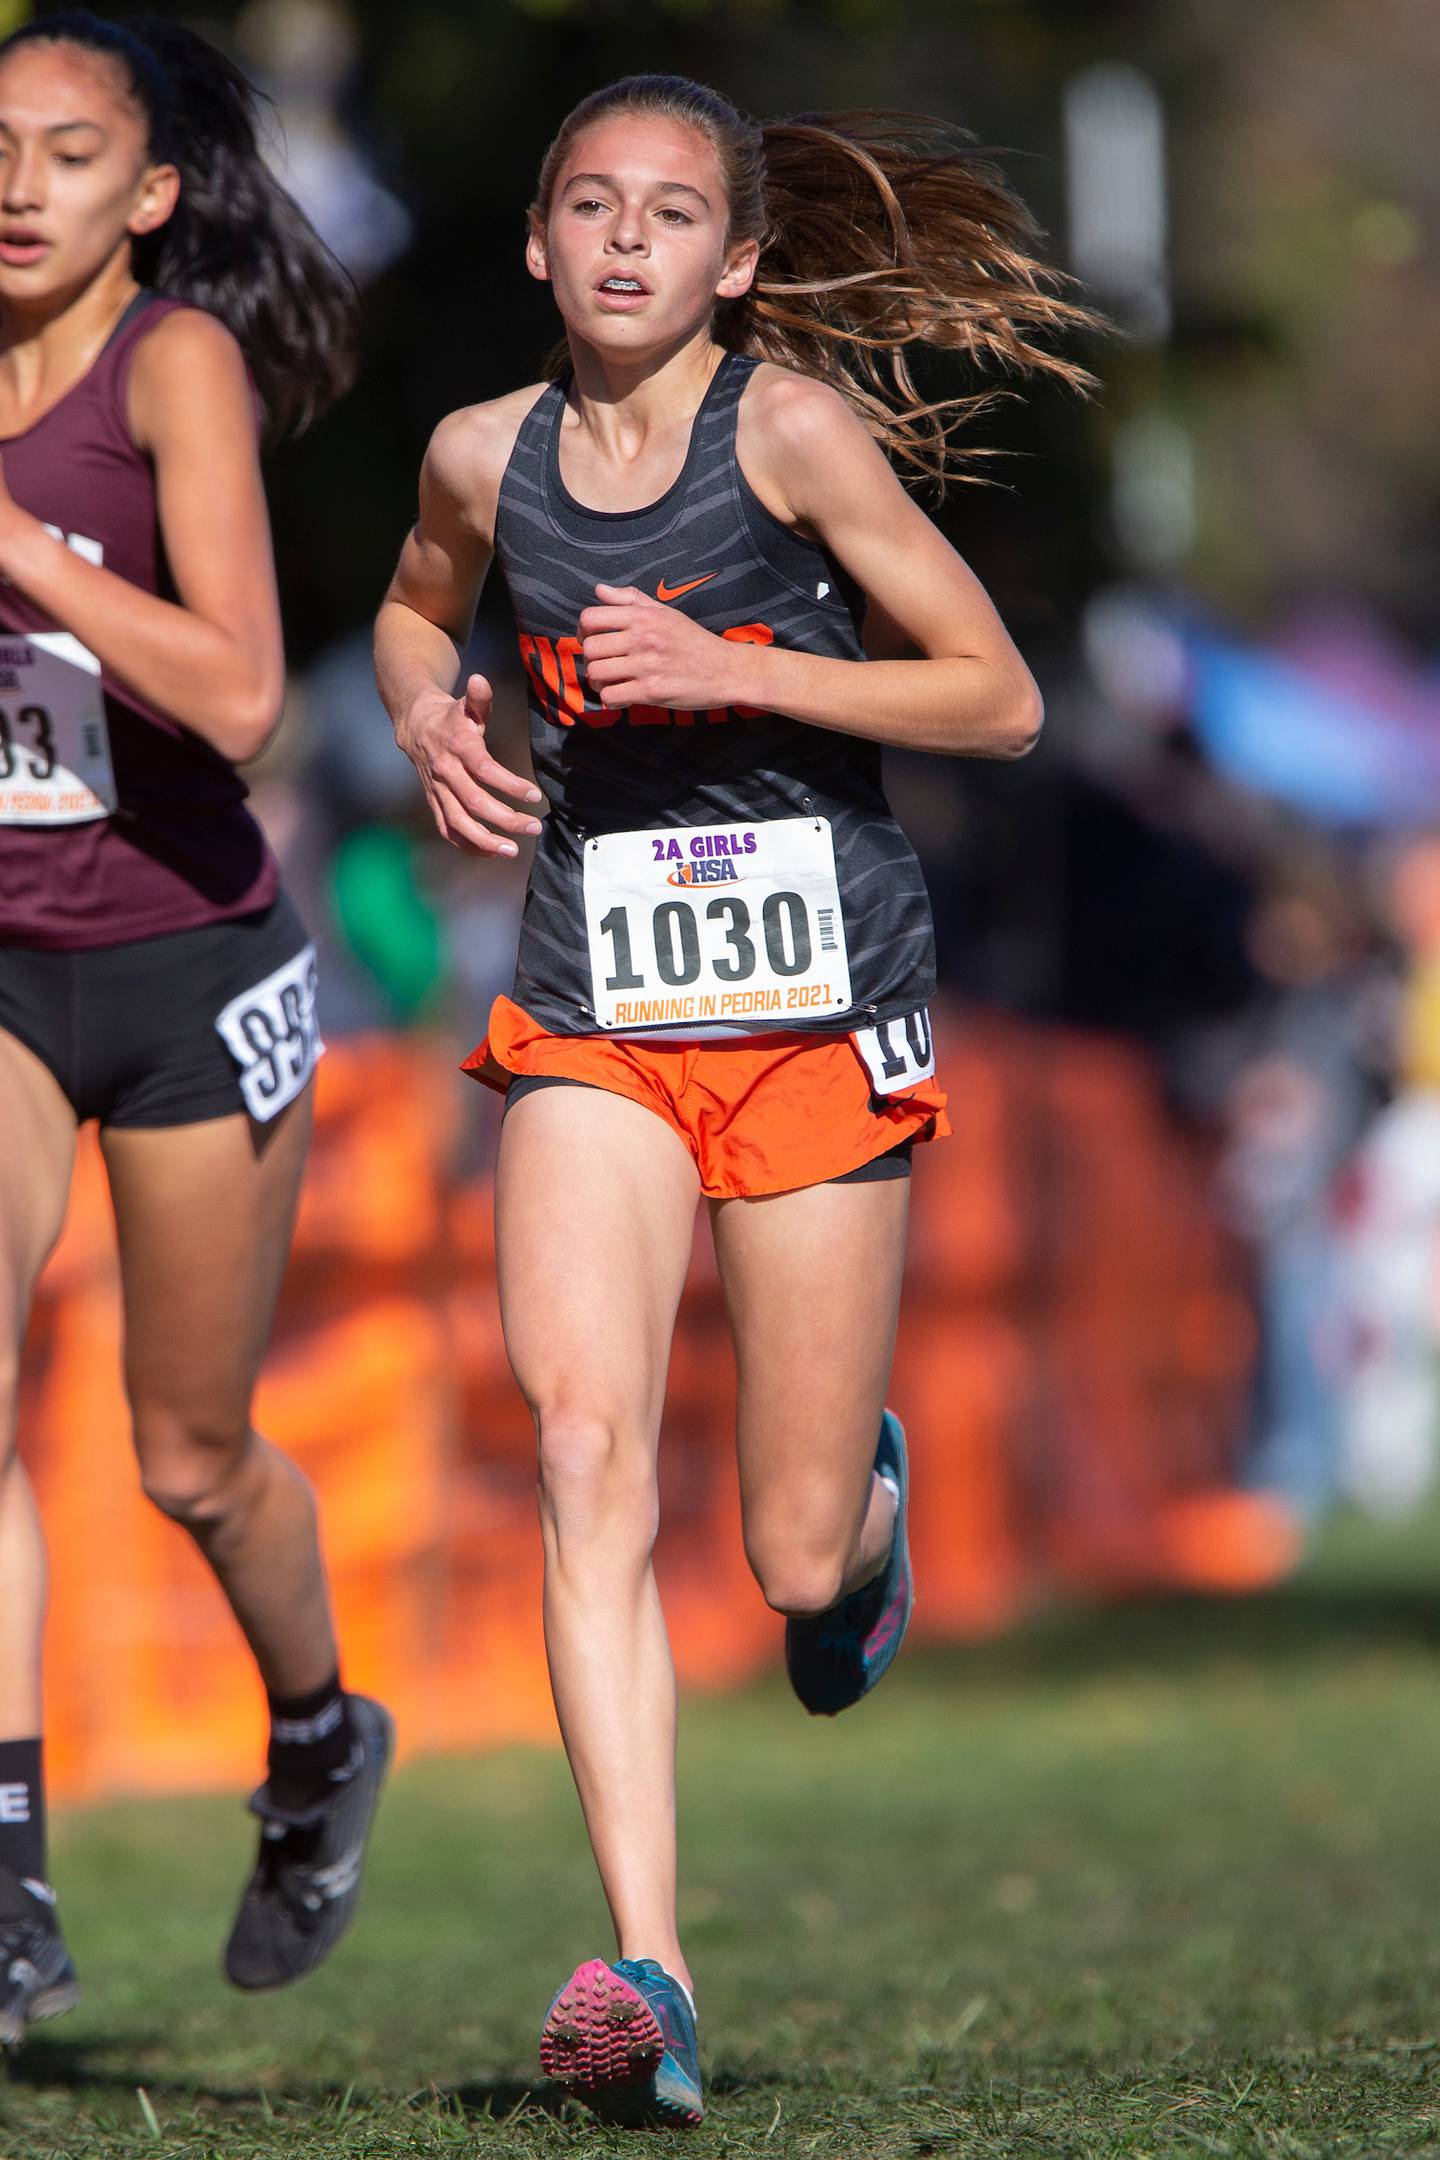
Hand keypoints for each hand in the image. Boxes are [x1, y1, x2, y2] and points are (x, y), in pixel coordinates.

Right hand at [395, 673, 544, 856]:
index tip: (534, 796)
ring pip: (458, 822)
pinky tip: (490, 852)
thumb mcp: (465, 704)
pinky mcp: (433, 801)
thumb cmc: (451, 717)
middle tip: (533, 827)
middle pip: (474, 802)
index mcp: (457, 747)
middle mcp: (445, 771)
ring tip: (511, 850)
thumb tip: (481, 681)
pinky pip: (447, 829)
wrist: (415, 725)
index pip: (484, 769)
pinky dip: (466, 845)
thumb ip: (479, 698)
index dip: (509, 784)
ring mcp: (437, 790)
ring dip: (485, 840)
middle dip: (504, 818)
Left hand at [579, 583, 755, 709]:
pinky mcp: (652, 692)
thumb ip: (631, 600)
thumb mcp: (666, 612)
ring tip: (613, 682)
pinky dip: (612, 699)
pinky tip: (624, 696)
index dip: (584, 631)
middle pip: (590, 648)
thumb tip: (599, 590)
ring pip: (597, 673)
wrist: (726, 670)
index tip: (594, 640)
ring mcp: (647, 665)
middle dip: (592, 659)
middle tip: (605, 664)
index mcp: (643, 616)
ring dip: (599, 681)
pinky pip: (611, 696)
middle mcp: (643, 637)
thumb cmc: (695, 641)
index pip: (590, 617)